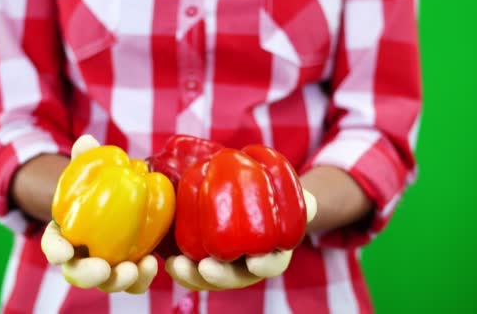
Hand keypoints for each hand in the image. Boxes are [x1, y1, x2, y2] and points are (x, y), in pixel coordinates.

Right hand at [40, 135, 161, 292]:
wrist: (117, 199)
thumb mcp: (89, 171)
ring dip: (120, 281)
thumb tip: (88, 141)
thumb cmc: (96, 186)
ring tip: (135, 269)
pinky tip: (154, 263)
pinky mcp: (130, 268)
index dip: (56, 251)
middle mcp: (82, 257)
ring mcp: (107, 266)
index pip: (54, 247)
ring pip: (109, 283)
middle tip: (102, 269)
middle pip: (79, 274)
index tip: (65, 252)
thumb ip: (85, 159)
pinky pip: (135, 280)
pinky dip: (143, 277)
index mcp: (64, 236)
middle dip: (89, 276)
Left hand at [165, 190, 316, 289]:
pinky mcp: (200, 254)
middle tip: (204, 267)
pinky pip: (189, 265)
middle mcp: (245, 265)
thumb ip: (301, 201)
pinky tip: (166, 258)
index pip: (269, 266)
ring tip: (176, 265)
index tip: (255, 261)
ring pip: (207, 277)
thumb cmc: (275, 199)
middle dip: (218, 277)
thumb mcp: (291, 199)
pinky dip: (179, 265)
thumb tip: (310, 204)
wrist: (255, 199)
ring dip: (191, 276)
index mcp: (270, 255)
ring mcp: (222, 263)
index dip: (264, 266)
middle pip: (232, 278)